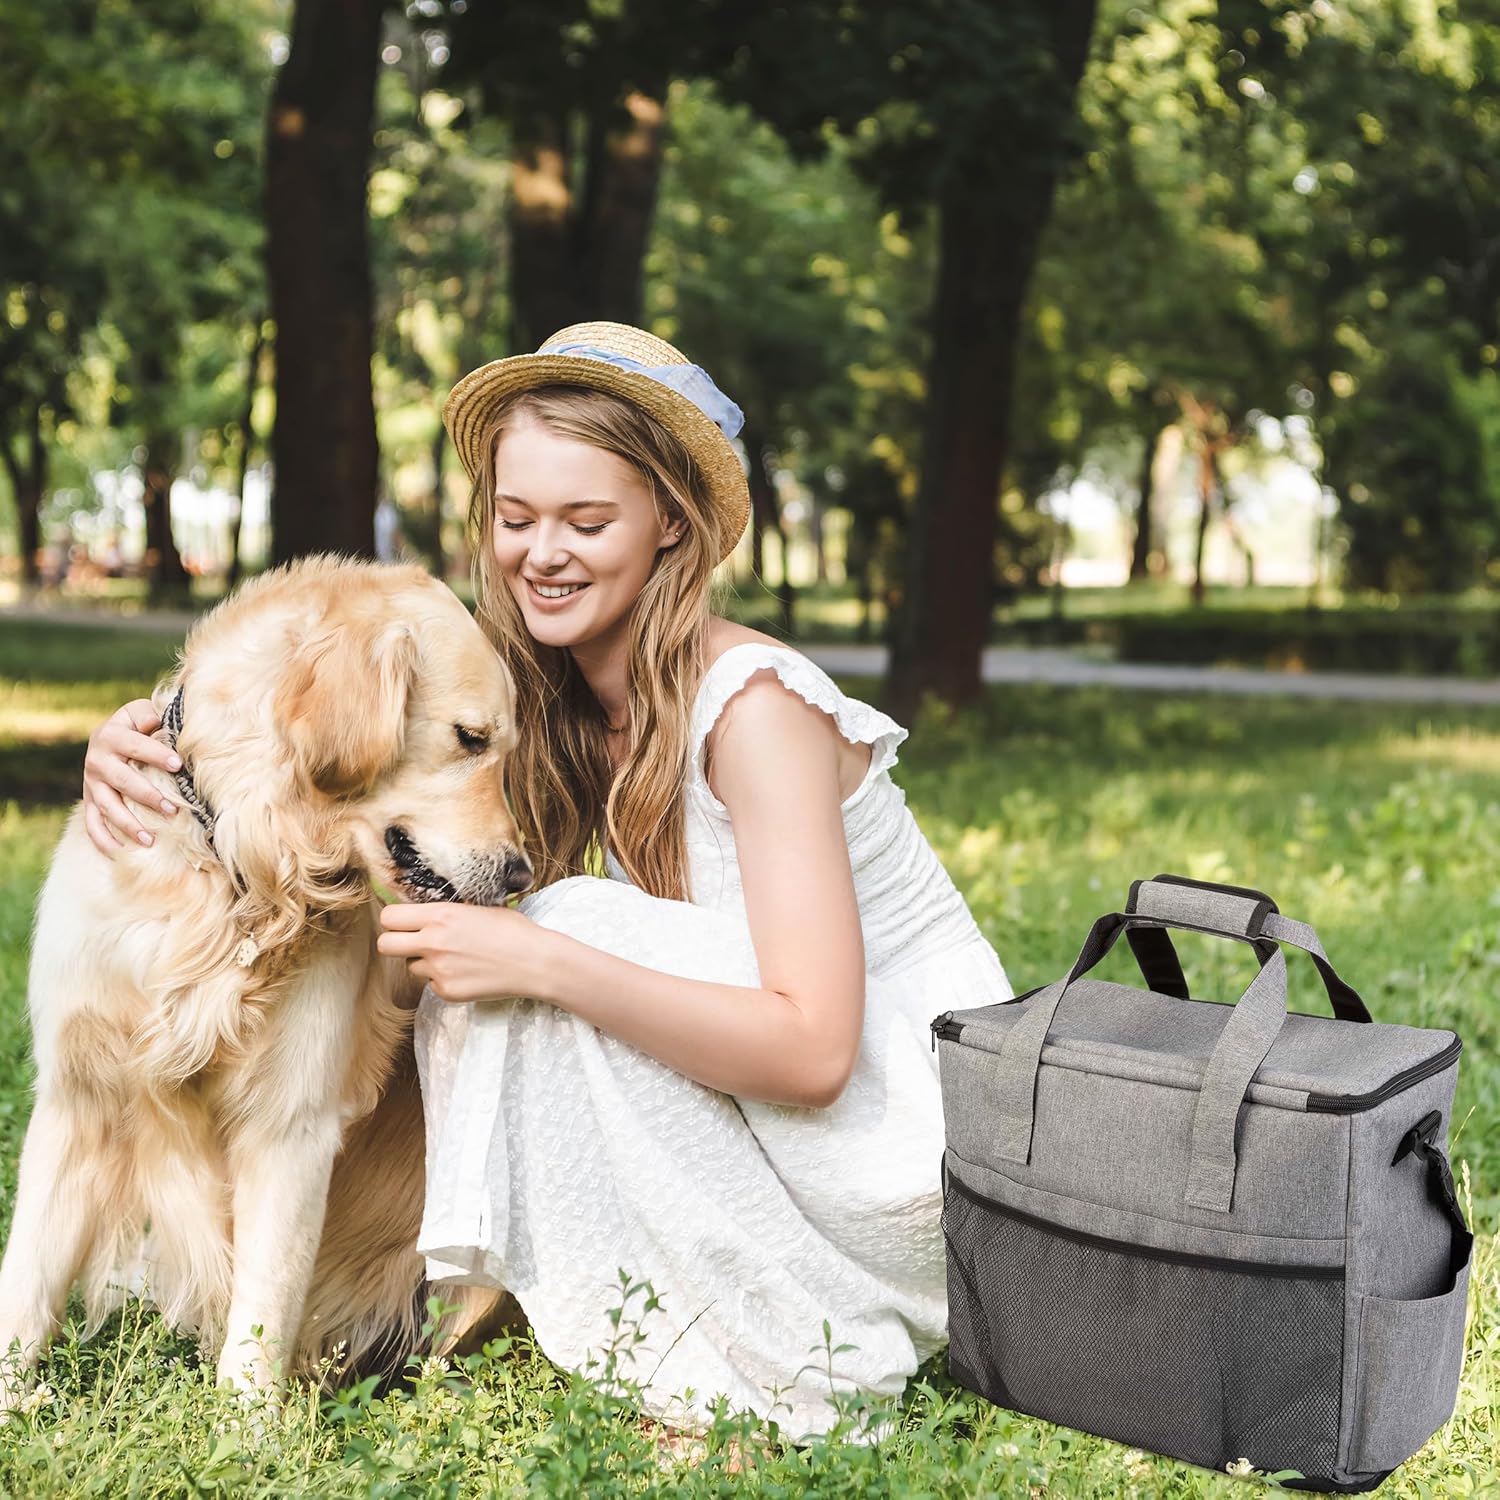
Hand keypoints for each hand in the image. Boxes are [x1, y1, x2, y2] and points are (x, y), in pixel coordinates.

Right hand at [82, 699, 182, 856]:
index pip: (135, 745)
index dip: (156, 754)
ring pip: (107, 807)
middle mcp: (97, 760)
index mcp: (111, 735)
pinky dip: (103, 840)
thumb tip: (164, 724)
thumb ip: (153, 716)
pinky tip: (120, 854)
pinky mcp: (89, 801)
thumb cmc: (139, 726)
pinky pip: (92, 824)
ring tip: (150, 840)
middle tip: (172, 810)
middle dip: (148, 796)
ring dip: (128, 824)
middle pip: (123, 781)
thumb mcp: (143, 713)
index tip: (179, 765)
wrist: (111, 736)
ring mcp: (91, 783)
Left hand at [376, 901, 554, 1005]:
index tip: (403, 922)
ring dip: (424, 962)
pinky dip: (443, 979)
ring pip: (411, 966)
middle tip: (411, 942)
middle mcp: (433, 942)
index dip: (393, 920)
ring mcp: (438, 970)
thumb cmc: (512, 931)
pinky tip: (467, 972)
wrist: (534, 962)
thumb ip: (445, 913)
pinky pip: (431, 984)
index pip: (389, 918)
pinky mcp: (446, 991)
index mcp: (440, 915)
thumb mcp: (476, 909)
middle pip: (385, 945)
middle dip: (395, 943)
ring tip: (454, 957)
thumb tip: (424, 915)